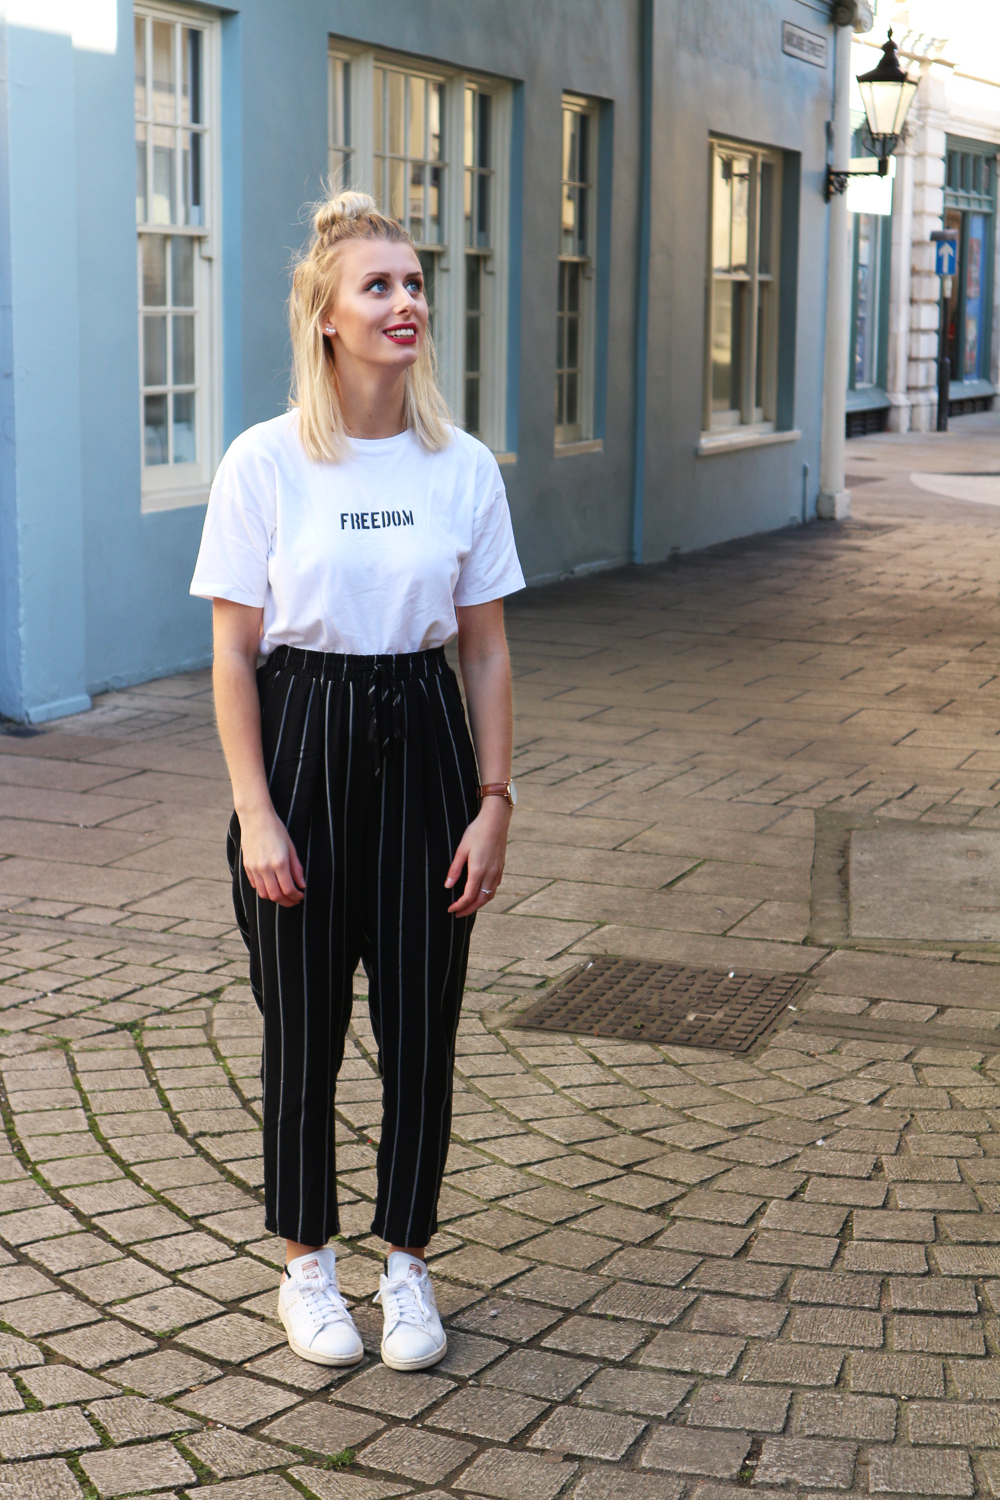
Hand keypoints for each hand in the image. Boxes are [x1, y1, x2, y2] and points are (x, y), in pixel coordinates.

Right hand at [239, 806, 305, 906]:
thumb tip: (301, 885)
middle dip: (287, 902)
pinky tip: (272, 885)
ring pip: (263, 894)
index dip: (296, 896)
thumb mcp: (291, 847)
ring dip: (275, 898)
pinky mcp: (247, 866)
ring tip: (283, 895)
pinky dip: (264, 889)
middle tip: (294, 900)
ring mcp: (254, 868)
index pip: (288, 889)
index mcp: (279, 862)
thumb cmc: (276, 830)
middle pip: (276, 896)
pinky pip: (255, 885)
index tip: (301, 895)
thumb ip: (296, 868)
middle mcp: (265, 868)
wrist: (256, 818)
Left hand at [445, 798, 510, 916]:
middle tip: (457, 913)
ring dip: (478, 904)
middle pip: (480, 901)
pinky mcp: (501, 867)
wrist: (496, 820)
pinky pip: (494, 887)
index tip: (450, 909)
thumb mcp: (461, 849)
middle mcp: (490, 874)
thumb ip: (455, 869)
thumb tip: (447, 886)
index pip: (468, 897)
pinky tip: (480, 892)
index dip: (459, 906)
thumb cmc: (476, 832)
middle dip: (468, 910)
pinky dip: (486, 895)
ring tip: (468, 906)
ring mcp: (497, 871)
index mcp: (478, 870)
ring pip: (489, 895)